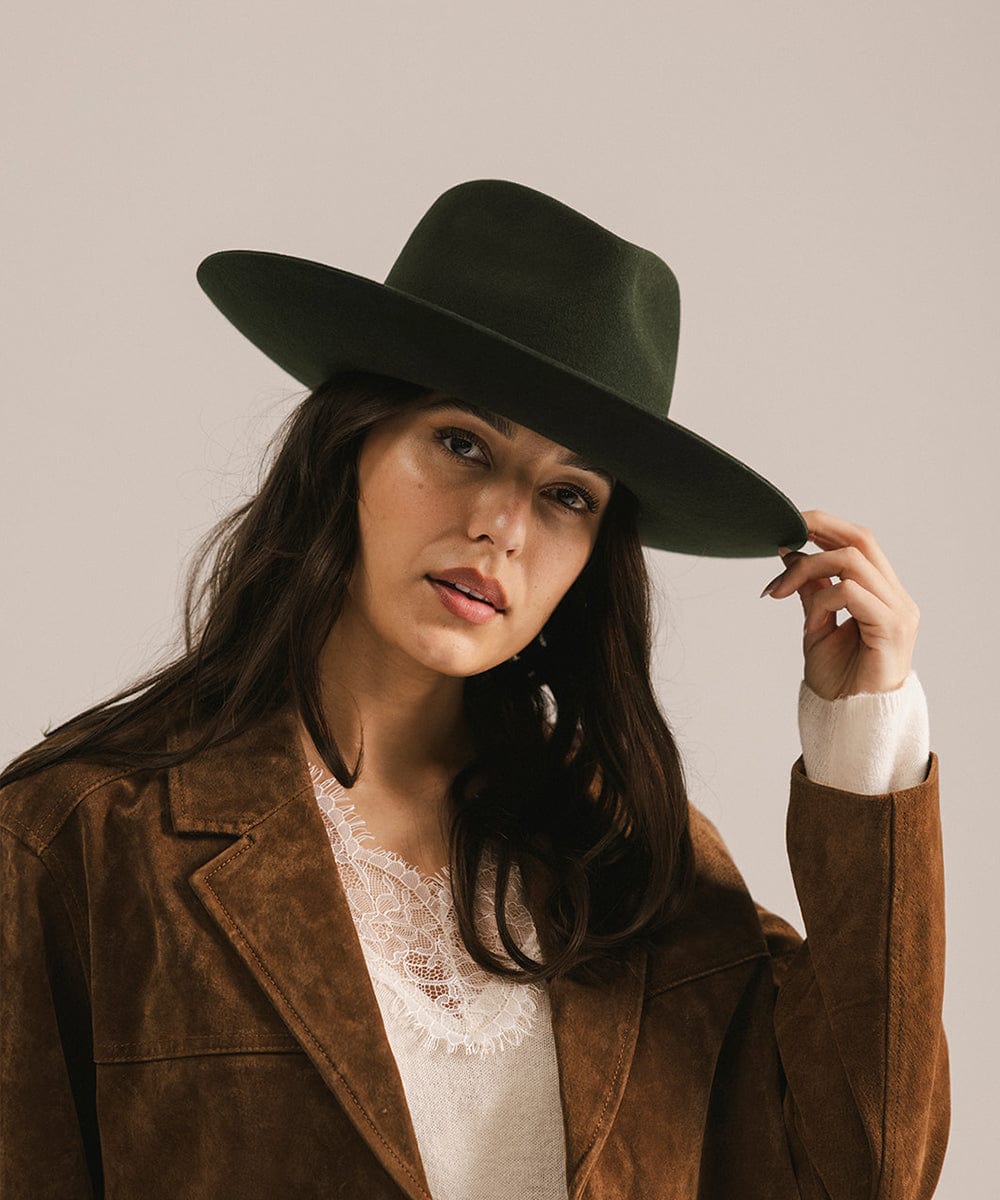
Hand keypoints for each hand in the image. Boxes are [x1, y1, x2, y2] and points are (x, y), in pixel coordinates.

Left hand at [760, 510, 919, 699]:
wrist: (850, 721)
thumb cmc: (839, 680)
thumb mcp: (816, 625)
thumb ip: (812, 590)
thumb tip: (792, 553)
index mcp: (881, 593)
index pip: (858, 542)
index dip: (823, 528)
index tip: (785, 531)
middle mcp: (895, 596)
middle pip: (861, 539)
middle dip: (818, 528)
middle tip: (780, 538)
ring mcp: (898, 611)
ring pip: (852, 560)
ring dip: (808, 568)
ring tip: (780, 591)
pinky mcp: (891, 627)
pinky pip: (850, 592)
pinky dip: (821, 598)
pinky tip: (810, 622)